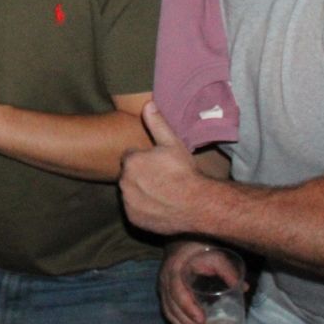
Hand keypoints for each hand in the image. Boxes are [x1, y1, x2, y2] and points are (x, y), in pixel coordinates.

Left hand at [118, 102, 211, 235]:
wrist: (198, 205)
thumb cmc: (186, 172)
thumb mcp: (173, 143)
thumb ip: (157, 123)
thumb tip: (147, 104)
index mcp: (131, 161)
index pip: (131, 157)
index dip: (145, 160)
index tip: (158, 164)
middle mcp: (124, 182)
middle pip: (129, 176)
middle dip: (141, 176)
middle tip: (161, 179)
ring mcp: (128, 203)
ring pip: (130, 193)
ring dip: (140, 192)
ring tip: (162, 193)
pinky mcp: (133, 219)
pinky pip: (134, 211)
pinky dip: (142, 209)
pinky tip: (159, 206)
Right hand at [159, 241, 245, 323]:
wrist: (181, 239)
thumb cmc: (199, 246)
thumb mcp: (215, 254)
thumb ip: (228, 270)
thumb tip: (244, 288)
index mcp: (174, 270)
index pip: (177, 292)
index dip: (188, 308)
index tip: (202, 320)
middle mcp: (165, 281)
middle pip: (172, 307)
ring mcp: (162, 287)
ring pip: (169, 313)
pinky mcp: (165, 293)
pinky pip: (169, 312)